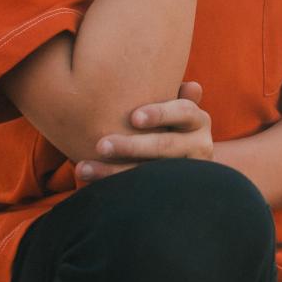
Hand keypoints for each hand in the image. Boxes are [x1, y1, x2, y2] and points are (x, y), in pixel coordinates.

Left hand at [75, 80, 213, 184]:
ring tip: (81, 168)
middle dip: (132, 146)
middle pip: (166, 147)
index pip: (184, 112)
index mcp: (198, 121)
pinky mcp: (171, 196)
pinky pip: (143, 195)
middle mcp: (199, 147)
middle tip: (100, 144)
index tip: (133, 117)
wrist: (187, 172)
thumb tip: (191, 86)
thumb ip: (177, 96)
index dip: (160, 113)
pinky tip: (91, 188)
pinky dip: (116, 191)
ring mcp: (186, 174)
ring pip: (151, 176)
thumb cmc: (170, 127)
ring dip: (113, 173)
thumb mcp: (178, 111)